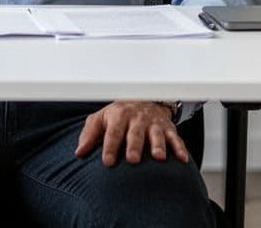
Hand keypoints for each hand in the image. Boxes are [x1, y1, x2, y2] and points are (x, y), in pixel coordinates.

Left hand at [74, 100, 188, 166]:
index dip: (110, 146)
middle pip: (135, 133)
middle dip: (134, 146)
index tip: (107, 161)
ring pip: (157, 134)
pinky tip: (182, 159)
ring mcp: (153, 124)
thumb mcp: (100, 119)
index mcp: (119, 115)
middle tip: (133, 160)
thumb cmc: (118, 114)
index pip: (113, 132)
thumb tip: (79, 152)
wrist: (142, 100)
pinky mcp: (167, 129)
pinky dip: (180, 148)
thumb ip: (89, 134)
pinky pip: (175, 138)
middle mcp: (137, 118)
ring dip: (158, 145)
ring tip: (158, 158)